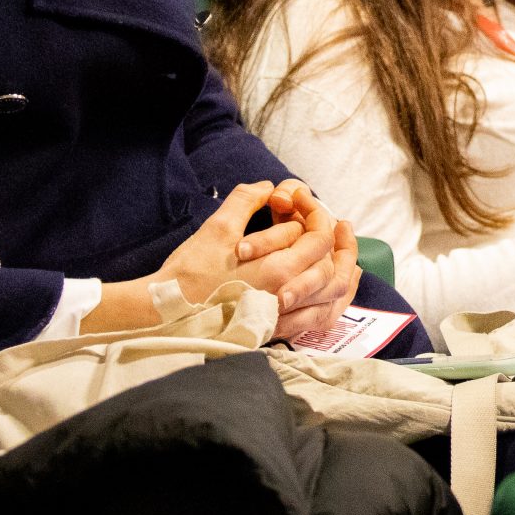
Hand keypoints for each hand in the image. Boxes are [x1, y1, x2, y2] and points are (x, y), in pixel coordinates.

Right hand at [155, 182, 342, 311]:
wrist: (167, 317)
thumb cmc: (189, 274)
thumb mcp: (217, 229)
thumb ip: (246, 200)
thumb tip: (267, 185)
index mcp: (277, 270)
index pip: (318, 240)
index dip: (317, 214)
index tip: (303, 203)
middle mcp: (287, 297)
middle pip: (331, 267)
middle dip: (338, 242)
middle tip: (337, 225)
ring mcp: (283, 317)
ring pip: (331, 297)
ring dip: (344, 273)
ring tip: (347, 256)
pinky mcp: (276, 330)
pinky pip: (319, 320)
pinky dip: (332, 302)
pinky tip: (332, 290)